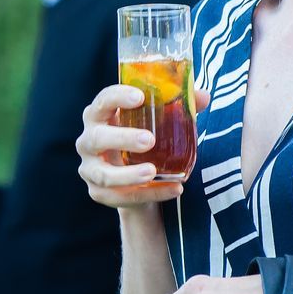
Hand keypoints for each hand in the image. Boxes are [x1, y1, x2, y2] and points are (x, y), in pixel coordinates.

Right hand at [76, 84, 185, 209]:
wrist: (135, 179)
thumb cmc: (143, 140)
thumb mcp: (157, 122)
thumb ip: (178, 107)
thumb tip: (203, 96)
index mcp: (100, 116)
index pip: (103, 101)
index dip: (117, 97)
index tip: (140, 97)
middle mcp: (88, 140)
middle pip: (98, 138)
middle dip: (122, 138)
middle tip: (149, 140)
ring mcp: (90, 169)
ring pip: (104, 175)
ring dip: (129, 174)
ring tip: (152, 172)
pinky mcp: (99, 193)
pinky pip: (121, 197)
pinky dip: (149, 194)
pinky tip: (173, 189)